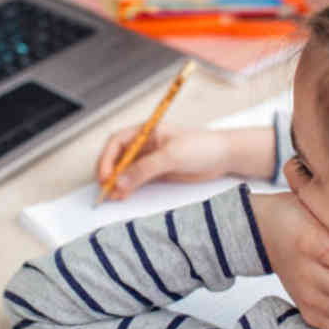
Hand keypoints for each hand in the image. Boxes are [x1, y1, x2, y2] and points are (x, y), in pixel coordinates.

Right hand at [96, 125, 235, 199]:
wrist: (224, 157)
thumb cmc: (202, 147)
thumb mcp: (172, 156)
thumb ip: (145, 168)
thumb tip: (120, 181)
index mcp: (146, 131)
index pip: (117, 142)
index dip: (107, 158)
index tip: (105, 175)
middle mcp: (144, 144)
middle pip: (117, 157)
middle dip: (109, 172)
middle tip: (105, 189)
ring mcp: (150, 159)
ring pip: (125, 171)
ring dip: (117, 183)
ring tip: (113, 197)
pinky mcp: (157, 173)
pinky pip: (136, 180)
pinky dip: (128, 188)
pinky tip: (123, 196)